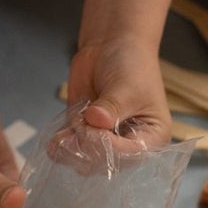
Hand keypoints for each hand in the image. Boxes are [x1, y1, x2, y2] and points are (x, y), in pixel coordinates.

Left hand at [66, 36, 174, 153]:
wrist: (112, 44)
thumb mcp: (126, 87)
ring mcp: (103, 140)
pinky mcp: (83, 132)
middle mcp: (128, 145)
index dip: (108, 147)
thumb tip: (95, 121)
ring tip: (67, 133)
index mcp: (151, 138)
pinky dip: (61, 147)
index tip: (93, 126)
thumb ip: (111, 108)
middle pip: (106, 163)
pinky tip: (55, 141)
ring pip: (85, 160)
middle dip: (88, 149)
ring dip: (72, 150)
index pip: (129, 155)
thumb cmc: (132, 65)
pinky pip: (70, 148)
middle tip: (81, 125)